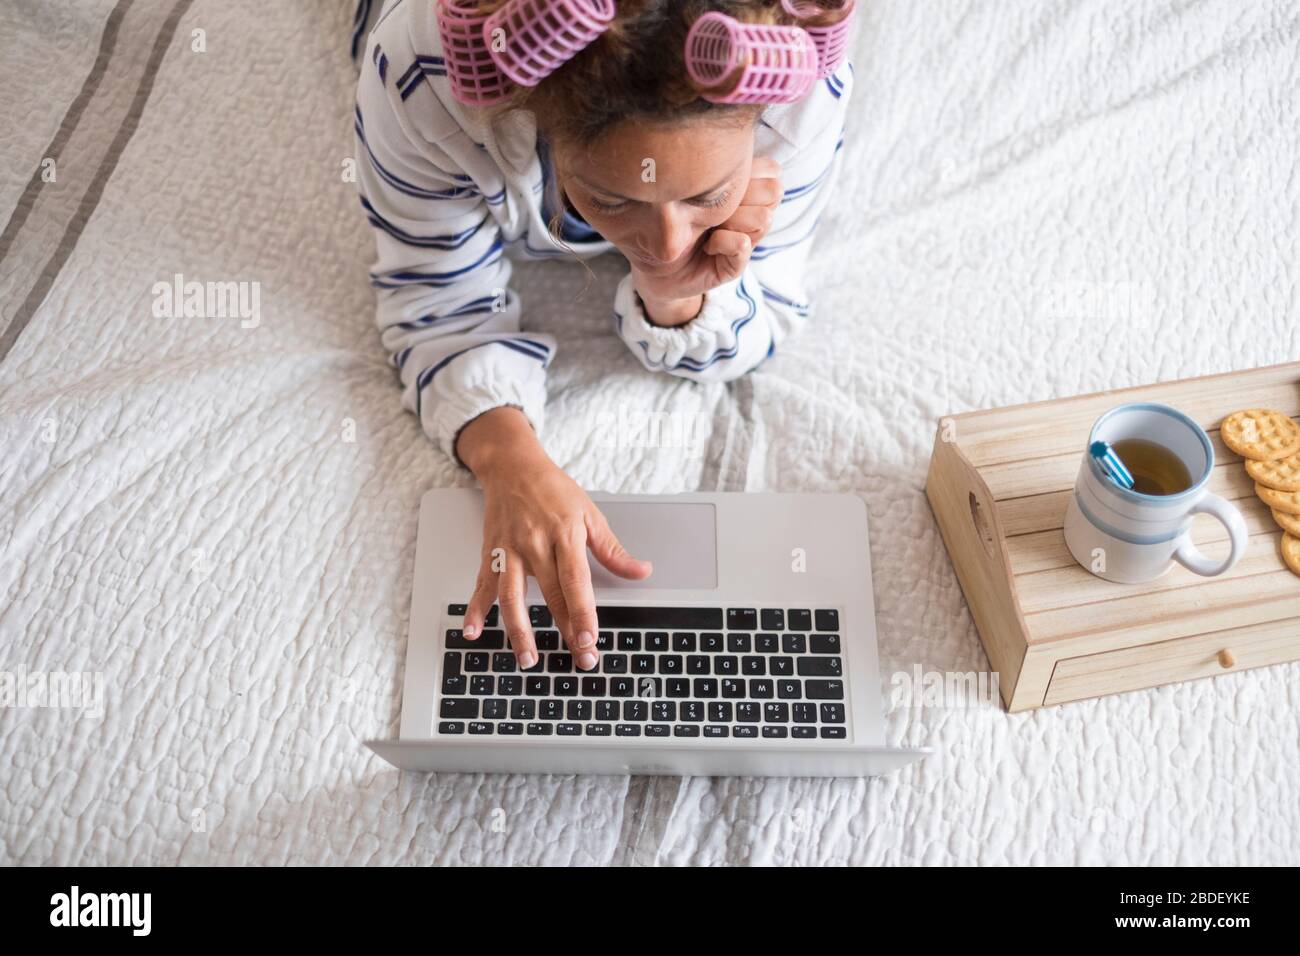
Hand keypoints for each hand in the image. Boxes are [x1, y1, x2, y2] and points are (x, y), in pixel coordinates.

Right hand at [456, 407, 652, 669]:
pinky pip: (482, 585)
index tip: (590, 639)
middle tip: (577, 657)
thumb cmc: (553, 489)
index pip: (575, 581)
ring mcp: (510, 550)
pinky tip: (473, 631)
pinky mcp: (490, 553)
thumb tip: (641, 571)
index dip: (583, 612)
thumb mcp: (590, 513)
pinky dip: (475, 609)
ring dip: (519, 631)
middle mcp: (535, 544)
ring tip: (527, 659)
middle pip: (550, 594)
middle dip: (565, 629)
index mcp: (564, 534)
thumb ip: (612, 550)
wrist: (513, 466)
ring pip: (512, 596)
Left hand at [631, 156, 782, 325]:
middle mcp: (750, 214)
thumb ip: (710, 166)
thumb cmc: (666, 218)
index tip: (720, 182)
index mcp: (745, 191)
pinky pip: (742, 244)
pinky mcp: (735, 266)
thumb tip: (727, 144)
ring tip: (709, 226)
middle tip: (715, 206)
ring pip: (763, 218)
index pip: (772, 171)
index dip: (752, 173)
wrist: (651, 262)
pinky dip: (722, 242)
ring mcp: (746, 240)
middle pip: (774, 192)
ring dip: (732, 219)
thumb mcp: (686, 183)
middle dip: (745, 195)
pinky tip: (707, 246)